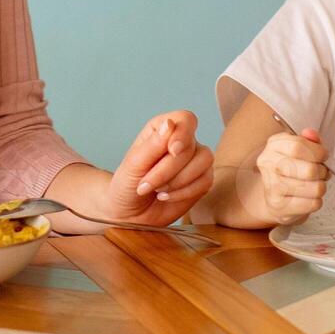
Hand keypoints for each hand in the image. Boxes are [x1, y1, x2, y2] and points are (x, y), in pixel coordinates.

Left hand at [100, 110, 214, 223]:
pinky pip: (206, 181)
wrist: (130, 213)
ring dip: (179, 180)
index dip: (183, 134)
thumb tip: (169, 123)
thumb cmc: (127, 185)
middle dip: (168, 169)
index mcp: (163, 129)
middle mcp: (182, 141)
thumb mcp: (134, 164)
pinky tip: (166, 197)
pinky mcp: (202, 180)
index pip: (185, 120)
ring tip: (158, 190)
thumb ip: (153, 145)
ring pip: (204, 161)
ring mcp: (194, 160)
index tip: (172, 151)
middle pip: (191, 146)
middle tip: (146, 184)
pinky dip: (184, 192)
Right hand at [254, 127, 328, 224]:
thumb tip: (312, 134)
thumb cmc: (292, 168)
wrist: (275, 196)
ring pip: (314, 188)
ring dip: (320, 187)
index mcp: (273, 145)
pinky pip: (312, 204)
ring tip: (314, 184)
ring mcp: (272, 187)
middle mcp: (268, 164)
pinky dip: (316, 201)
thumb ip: (310, 140)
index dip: (317, 152)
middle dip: (322, 172)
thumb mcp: (300, 149)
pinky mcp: (278, 206)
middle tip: (321, 172)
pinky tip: (308, 197)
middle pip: (309, 170)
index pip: (298, 147)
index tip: (323, 156)